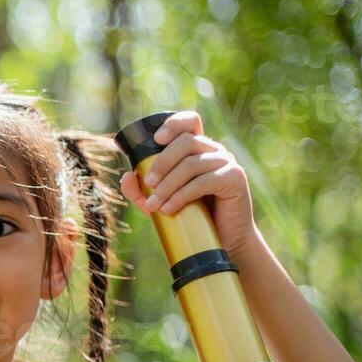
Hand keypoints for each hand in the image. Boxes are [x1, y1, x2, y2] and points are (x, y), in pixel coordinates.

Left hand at [118, 110, 261, 259]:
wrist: (224, 239)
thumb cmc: (192, 217)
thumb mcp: (160, 202)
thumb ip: (141, 190)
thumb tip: (126, 177)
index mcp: (198, 149)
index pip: (189, 122)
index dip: (174, 124)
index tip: (156, 139)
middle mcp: (214, 151)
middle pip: (186, 142)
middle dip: (162, 163)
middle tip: (148, 184)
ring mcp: (227, 163)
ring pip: (192, 164)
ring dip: (168, 184)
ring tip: (154, 205)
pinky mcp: (235, 178)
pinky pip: (204, 181)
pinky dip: (182, 195)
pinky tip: (169, 208)